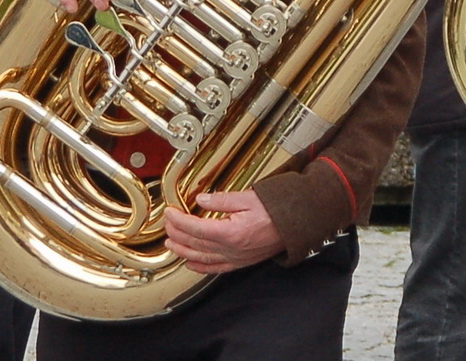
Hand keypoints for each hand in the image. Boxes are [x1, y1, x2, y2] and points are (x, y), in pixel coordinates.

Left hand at [164, 190, 284, 274]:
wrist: (298, 223)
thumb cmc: (278, 210)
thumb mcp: (249, 197)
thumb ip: (222, 200)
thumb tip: (201, 200)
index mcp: (231, 232)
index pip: (195, 228)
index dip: (178, 220)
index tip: (170, 212)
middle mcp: (231, 249)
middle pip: (194, 243)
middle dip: (176, 233)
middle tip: (167, 224)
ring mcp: (236, 257)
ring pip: (200, 258)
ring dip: (182, 250)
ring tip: (171, 243)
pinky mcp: (241, 262)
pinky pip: (215, 268)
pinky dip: (200, 267)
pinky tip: (190, 263)